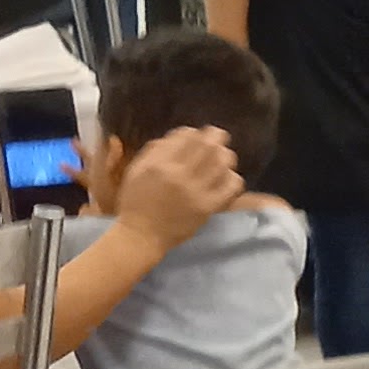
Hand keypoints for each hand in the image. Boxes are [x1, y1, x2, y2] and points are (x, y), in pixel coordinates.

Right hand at [110, 125, 242, 248]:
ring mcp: (195, 192)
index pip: (186, 136)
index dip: (195, 132)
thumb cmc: (136, 201)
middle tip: (218, 138)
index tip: (197, 136)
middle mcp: (178, 175)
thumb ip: (156, 150)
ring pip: (222, 163)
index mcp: (159, 164)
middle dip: (216, 137)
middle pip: (208, 145)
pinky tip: (226, 178)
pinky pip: (230, 186)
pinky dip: (232, 178)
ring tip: (222, 157)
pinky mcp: (208, 207)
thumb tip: (179, 136)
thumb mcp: (136, 169)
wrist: (142, 236)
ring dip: (225, 156)